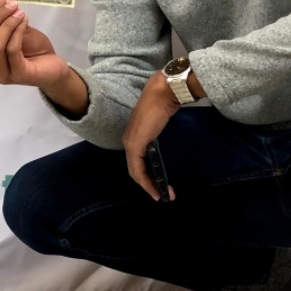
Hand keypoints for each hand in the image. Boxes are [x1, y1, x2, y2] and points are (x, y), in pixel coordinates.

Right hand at [0, 0, 86, 112]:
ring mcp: (0, 75)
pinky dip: (17, 33)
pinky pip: (11, 50)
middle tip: (12, 4)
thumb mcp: (15, 32)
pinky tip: (24, 22)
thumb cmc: (33, 50)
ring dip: (7, 24)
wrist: (53, 68)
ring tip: (19, 13)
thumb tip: (1, 2)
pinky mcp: (16, 75)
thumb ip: (3, 23)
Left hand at [122, 70, 183, 200]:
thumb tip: (160, 139)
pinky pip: (138, 169)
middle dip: (148, 184)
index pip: (136, 161)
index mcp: (133, 136)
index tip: (157, 186)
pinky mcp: (135, 145)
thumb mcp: (158, 124)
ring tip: (161, 195)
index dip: (145, 175)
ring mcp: (130, 144)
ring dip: (148, 185)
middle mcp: (128, 141)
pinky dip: (146, 181)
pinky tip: (156, 188)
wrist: (161, 95)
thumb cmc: (162, 105)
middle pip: (135, 170)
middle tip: (161, 195)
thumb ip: (155, 133)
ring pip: (136, 172)